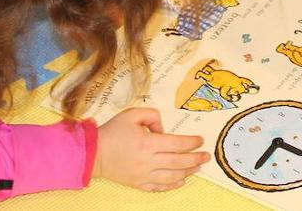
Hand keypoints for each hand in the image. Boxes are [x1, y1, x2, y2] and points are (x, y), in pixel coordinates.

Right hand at [93, 108, 208, 191]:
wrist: (94, 153)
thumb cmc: (113, 132)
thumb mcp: (132, 114)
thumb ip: (152, 116)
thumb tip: (163, 129)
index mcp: (148, 143)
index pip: (177, 143)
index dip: (192, 142)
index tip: (200, 140)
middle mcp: (148, 161)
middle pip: (179, 161)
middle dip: (195, 158)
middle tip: (206, 156)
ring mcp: (143, 175)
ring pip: (171, 177)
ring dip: (187, 172)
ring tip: (197, 167)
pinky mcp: (138, 183)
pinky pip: (158, 187)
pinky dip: (172, 185)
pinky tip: (181, 181)